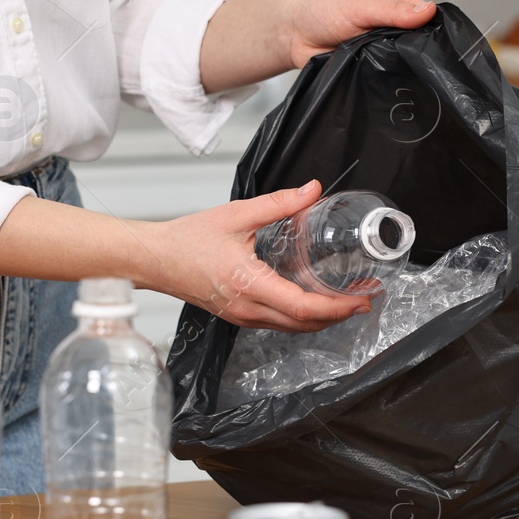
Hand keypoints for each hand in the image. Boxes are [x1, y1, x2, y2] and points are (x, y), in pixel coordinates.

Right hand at [134, 179, 373, 331]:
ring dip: (322, 320)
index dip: (336, 306)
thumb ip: (279, 204)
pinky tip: (313, 304)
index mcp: (248, 283)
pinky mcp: (238, 316)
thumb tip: (312, 190)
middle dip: (338, 316)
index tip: (360, 299)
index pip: (302, 307)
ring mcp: (242, 316)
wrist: (153, 259)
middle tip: (365, 301)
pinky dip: (302, 319)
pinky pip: (277, 325)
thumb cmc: (187, 240)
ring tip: (346, 303)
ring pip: (291, 328)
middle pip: (303, 324)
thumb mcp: (236, 214)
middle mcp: (247, 307)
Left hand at [199, 0, 435, 94]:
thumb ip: (390, 10)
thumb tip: (428, 11)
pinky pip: (386, 81)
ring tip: (419, 82)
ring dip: (407, 71)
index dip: (437, 29)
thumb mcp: (359, 5)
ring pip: (404, 65)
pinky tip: (399, 91)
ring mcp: (382, 55)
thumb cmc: (323, 12)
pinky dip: (390, 85)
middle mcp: (392, 33)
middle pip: (419, 45)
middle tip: (436, 69)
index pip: (427, 18)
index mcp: (394, 9)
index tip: (449, 44)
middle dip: (424, 56)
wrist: (293, 37)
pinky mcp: (370, 75)